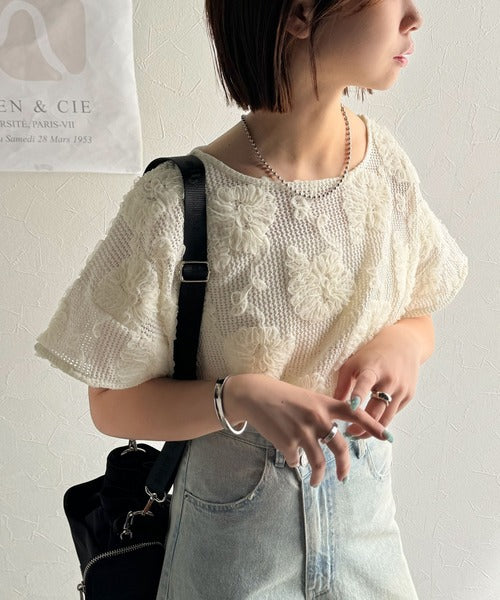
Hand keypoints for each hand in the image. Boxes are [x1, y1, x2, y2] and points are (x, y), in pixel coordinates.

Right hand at [223, 373, 391, 486]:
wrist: (255, 395)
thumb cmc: (282, 396)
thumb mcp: (307, 398)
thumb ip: (324, 413)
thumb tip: (335, 438)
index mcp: (325, 404)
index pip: (356, 414)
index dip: (373, 426)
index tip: (387, 438)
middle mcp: (317, 417)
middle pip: (340, 448)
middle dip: (344, 466)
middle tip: (344, 477)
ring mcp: (303, 431)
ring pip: (318, 462)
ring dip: (318, 476)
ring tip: (315, 482)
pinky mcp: (287, 442)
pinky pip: (295, 461)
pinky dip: (294, 462)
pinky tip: (289, 458)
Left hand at [333, 321, 422, 439]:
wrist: (403, 344)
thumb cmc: (372, 354)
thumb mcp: (353, 363)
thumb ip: (343, 384)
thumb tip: (333, 406)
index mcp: (373, 369)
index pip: (365, 383)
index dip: (358, 395)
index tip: (352, 407)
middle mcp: (389, 380)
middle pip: (376, 409)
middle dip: (363, 425)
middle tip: (349, 433)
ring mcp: (401, 389)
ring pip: (387, 417)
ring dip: (372, 429)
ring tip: (358, 434)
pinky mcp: (408, 395)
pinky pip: (394, 413)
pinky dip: (383, 419)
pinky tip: (372, 423)